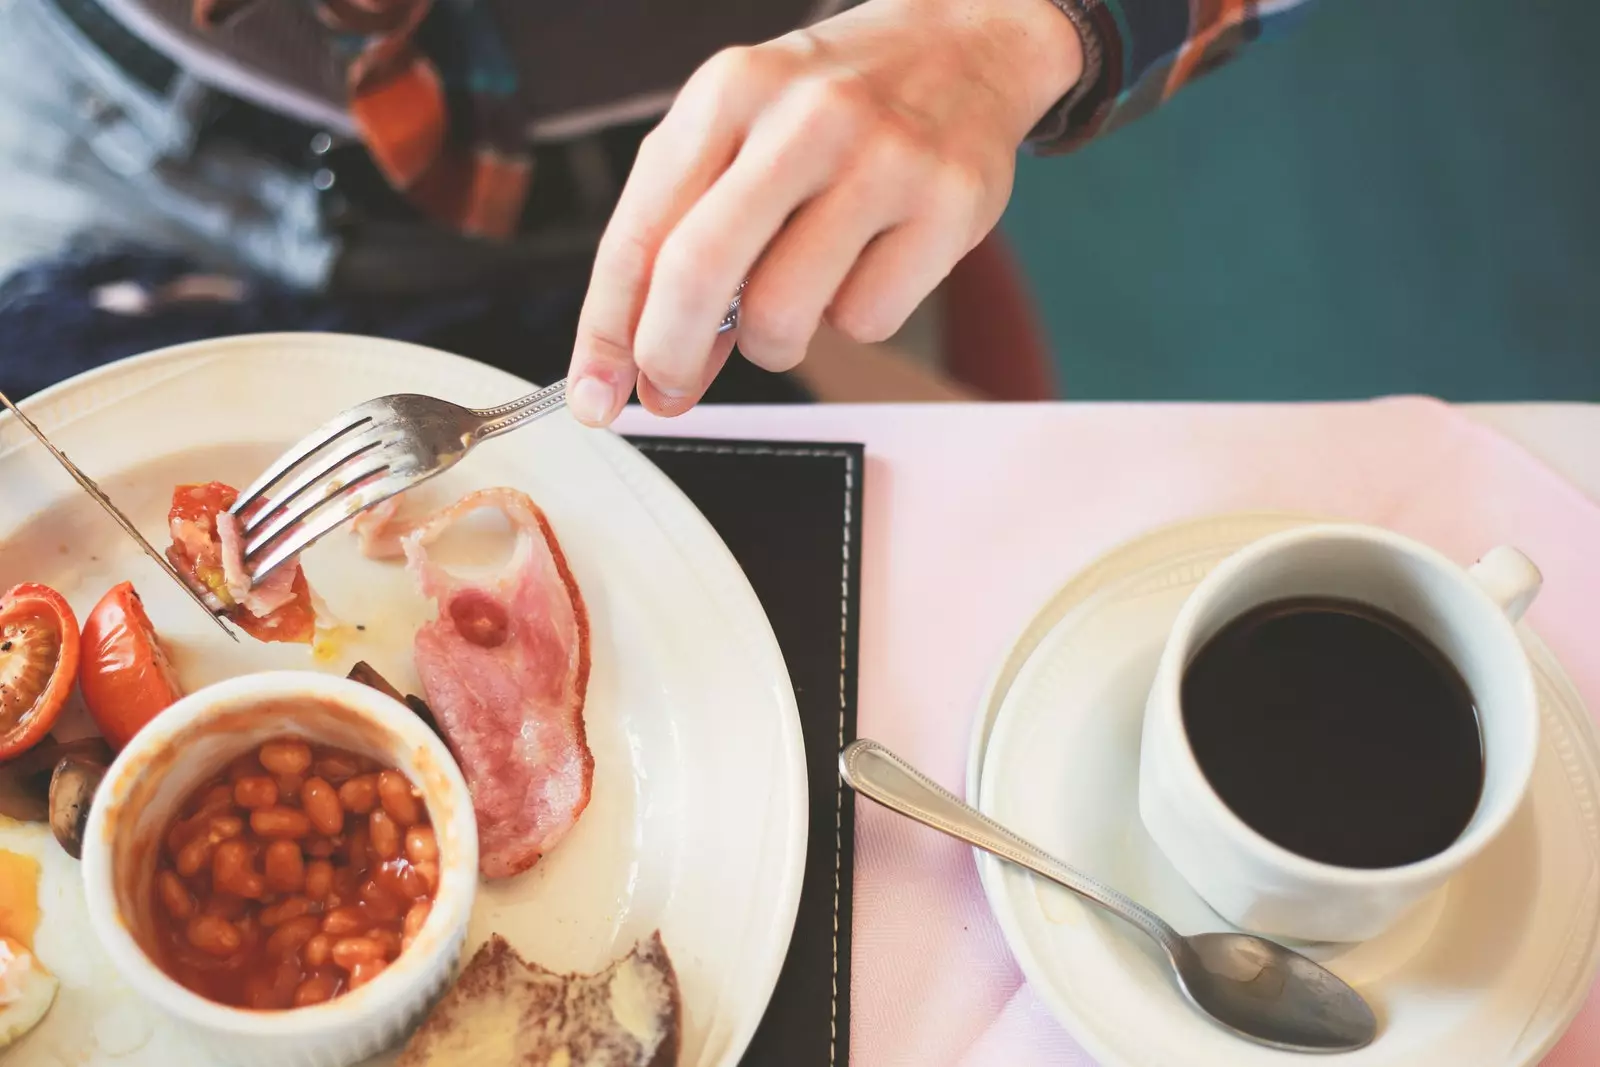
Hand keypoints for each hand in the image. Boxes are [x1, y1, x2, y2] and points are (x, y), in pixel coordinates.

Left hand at [563, 0, 1083, 425]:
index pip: (640, 232)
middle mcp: (804, 118)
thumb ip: (684, 236)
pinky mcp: (948, 208)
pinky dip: (851, 318)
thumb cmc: (831, 105)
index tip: (595, 393)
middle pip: (698, 274)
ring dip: (771, 343)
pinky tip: (864, 266)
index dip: (605, 330)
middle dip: (668, 355)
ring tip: (791, 298)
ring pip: (782, 316)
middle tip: (668, 389)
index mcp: (730, 90)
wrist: (961, 43)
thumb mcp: (739, 134)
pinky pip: (866, 323)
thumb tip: (641, 364)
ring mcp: (884, 161)